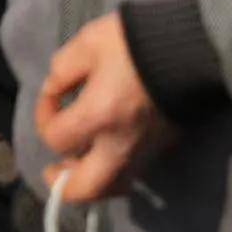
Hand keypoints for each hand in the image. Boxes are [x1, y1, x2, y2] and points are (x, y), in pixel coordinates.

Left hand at [35, 11, 176, 202]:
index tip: (51, 96)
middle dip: (64, 186)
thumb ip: (62, 71)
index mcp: (97, 117)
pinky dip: (114, 169)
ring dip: (91, 180)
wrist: (189, 48)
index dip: (43, 119)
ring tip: (79, 162)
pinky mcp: (163, 147)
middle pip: (86, 189)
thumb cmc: (133, 42)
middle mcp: (120, 144)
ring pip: (114, 187)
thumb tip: (54, 90)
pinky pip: (133, 172)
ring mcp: (145, 150)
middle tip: (54, 171)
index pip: (55, 139)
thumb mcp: (87, 44)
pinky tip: (107, 146)